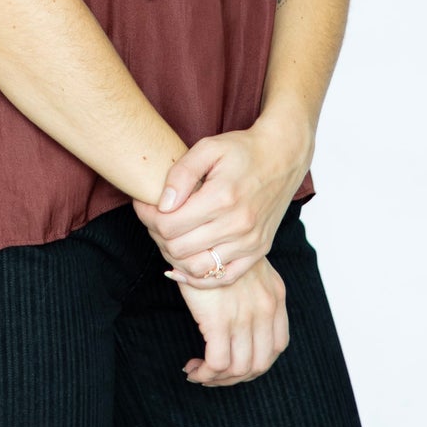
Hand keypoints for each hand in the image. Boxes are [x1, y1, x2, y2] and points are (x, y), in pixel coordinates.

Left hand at [132, 109, 312, 287]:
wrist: (283, 156)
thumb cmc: (243, 150)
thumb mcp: (208, 148)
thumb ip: (181, 174)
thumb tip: (163, 205)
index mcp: (222, 197)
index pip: (169, 225)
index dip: (148, 217)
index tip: (144, 205)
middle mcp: (238, 224)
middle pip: (178, 248)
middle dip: (158, 235)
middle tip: (154, 220)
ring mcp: (250, 242)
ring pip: (196, 267)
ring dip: (175, 256)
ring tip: (170, 237)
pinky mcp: (258, 251)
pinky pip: (222, 278)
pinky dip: (199, 277)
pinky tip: (184, 265)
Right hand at [176, 256, 289, 384]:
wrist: (199, 232)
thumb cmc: (215, 248)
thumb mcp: (247, 266)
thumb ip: (253, 291)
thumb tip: (240, 317)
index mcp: (276, 295)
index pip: (278, 345)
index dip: (258, 363)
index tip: (236, 364)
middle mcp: (266, 309)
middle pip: (260, 363)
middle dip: (236, 378)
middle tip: (215, 375)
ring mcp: (244, 316)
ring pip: (239, 369)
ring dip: (218, 379)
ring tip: (199, 372)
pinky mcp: (218, 320)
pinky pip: (217, 363)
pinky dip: (205, 373)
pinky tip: (193, 368)